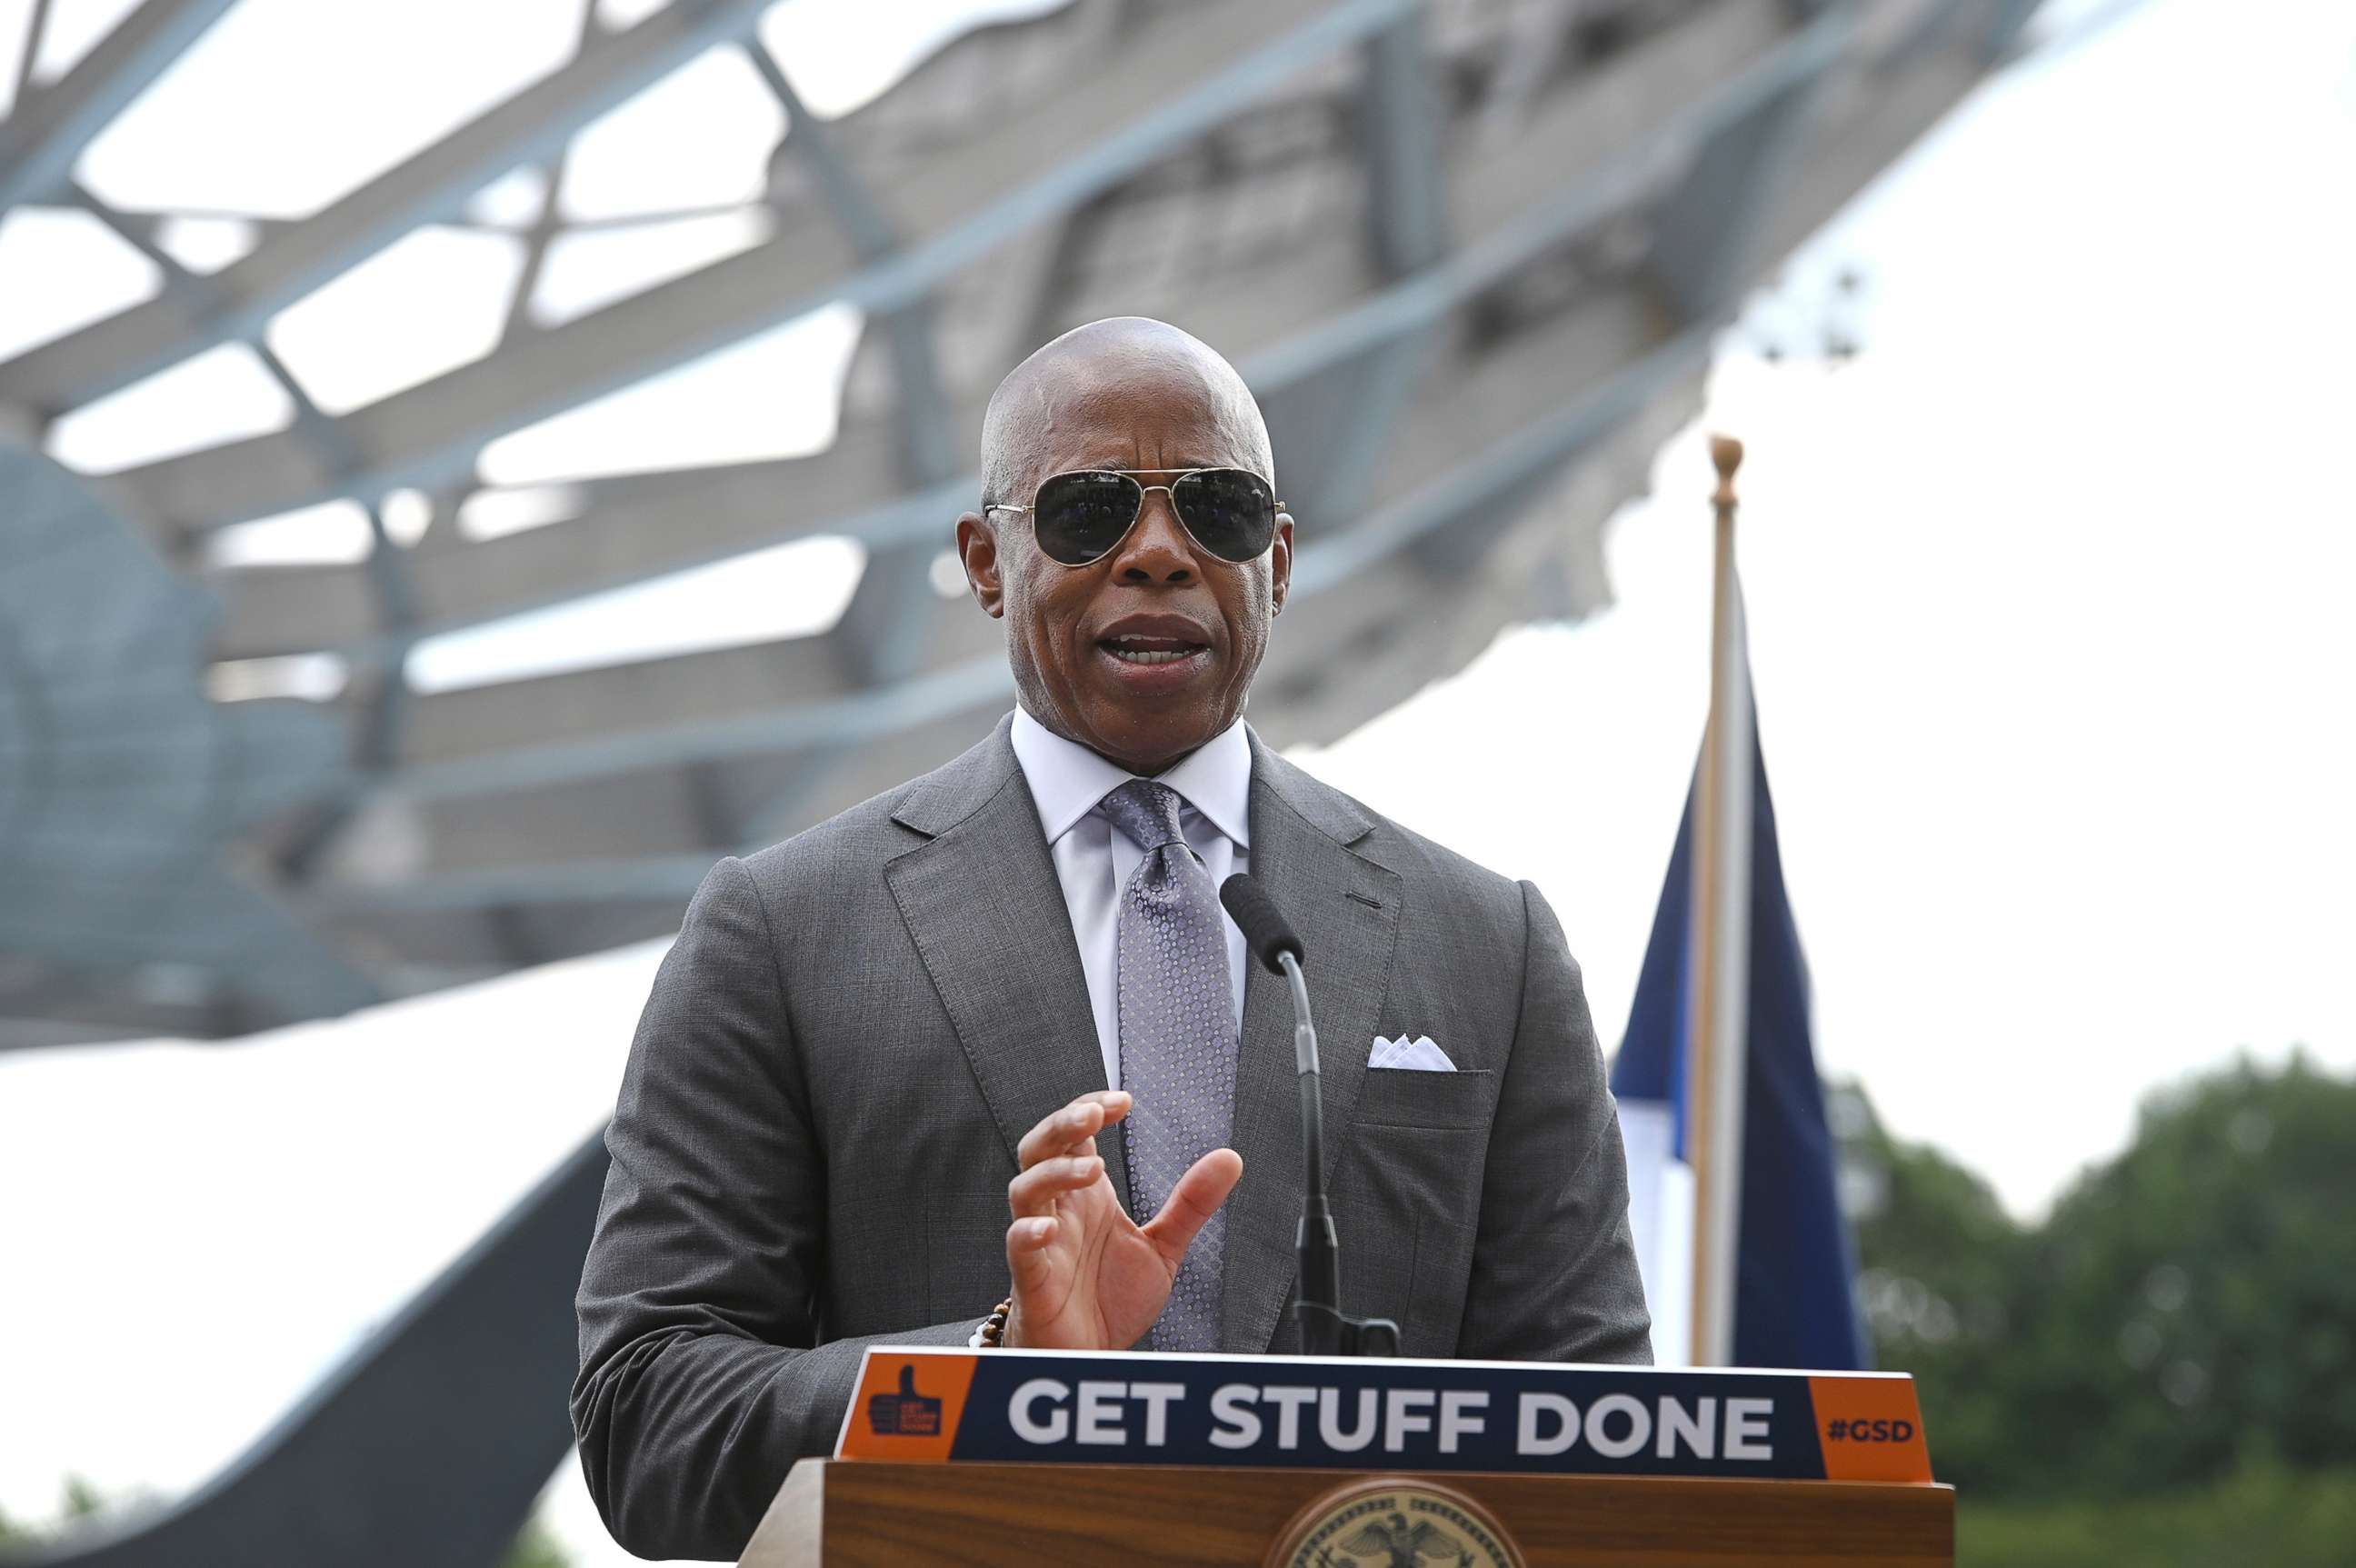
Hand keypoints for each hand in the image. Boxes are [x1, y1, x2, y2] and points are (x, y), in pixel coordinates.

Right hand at [1002, 1089, 1241, 1349]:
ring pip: (1025, 1190)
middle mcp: (1060, 1211)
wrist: (1092, 1358)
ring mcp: (1043, 1243)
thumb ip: (1190, 1204)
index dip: (1090, 1107)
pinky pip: (1018, 1248)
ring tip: (1093, 1170)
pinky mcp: (1032, 1280)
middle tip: (1093, 1114)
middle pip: (1040, 1149)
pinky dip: (1027, 1233)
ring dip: (1054, 1173)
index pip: (1076, 1134)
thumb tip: (1229, 1159)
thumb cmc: (1110, 1300)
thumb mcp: (1162, 1247)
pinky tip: (1048, 1227)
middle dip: (1061, 1125)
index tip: (1123, 1101)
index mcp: (1087, 1197)